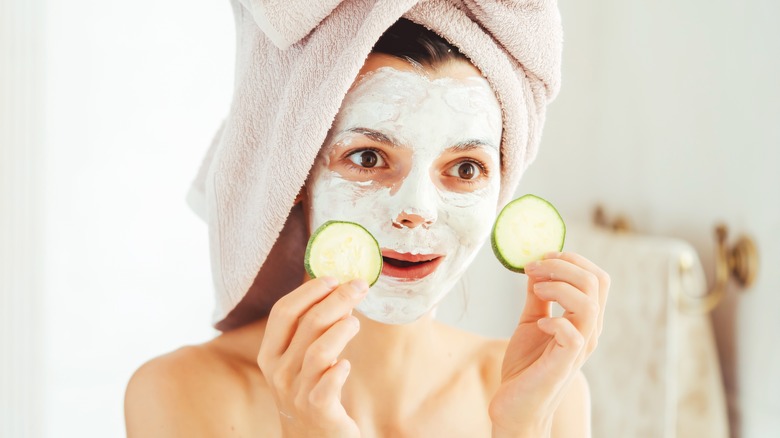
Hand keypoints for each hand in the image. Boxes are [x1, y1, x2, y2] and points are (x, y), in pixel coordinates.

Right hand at [257, 277, 367, 437]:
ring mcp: (296, 392)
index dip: (308, 291)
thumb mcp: (299, 360)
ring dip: (341, 330)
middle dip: (335, 300)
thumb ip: (311, 330)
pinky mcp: (319, 411)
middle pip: (306, 324)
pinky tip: (347, 364)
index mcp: (270, 354)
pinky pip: (328, 384)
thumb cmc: (309, 391)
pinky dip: (340, 369)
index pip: (282, 312)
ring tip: (355, 322)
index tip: (333, 277)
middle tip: (358, 287)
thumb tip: (339, 291)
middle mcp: (278, 372)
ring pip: (319, 351)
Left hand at [489, 252, 608, 436]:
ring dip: (558, 287)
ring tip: (535, 291)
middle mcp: (589, 330)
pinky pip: (573, 335)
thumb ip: (537, 297)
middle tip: (532, 268)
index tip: (542, 257)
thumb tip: (535, 266)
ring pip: (589, 303)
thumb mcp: (531, 321)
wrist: (515, 404)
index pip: (598, 277)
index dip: (573, 259)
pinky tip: (539, 324)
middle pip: (596, 282)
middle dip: (562, 265)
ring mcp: (580, 347)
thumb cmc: (526, 365)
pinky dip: (554, 321)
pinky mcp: (565, 363)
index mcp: (584, 318)